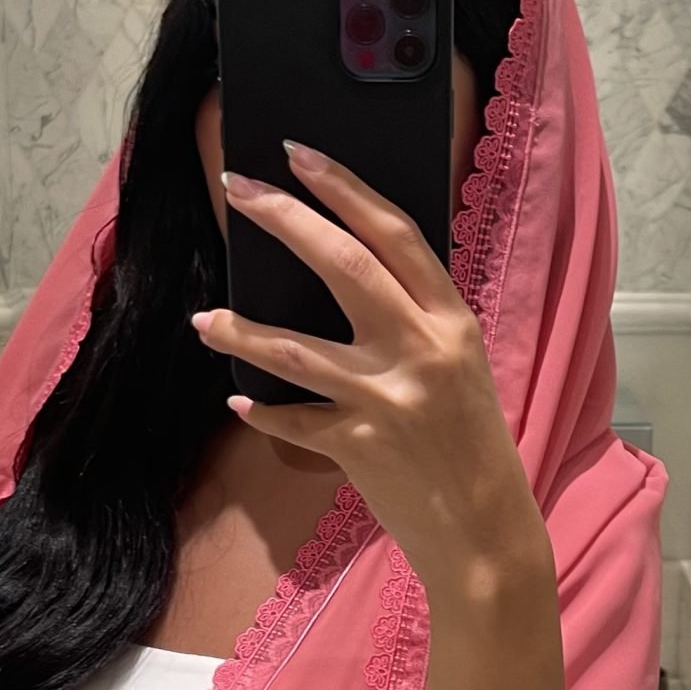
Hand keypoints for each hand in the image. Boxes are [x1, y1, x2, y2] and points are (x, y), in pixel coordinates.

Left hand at [191, 143, 549, 601]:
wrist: (485, 534)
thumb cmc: (472, 447)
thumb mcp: (461, 369)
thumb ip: (416, 324)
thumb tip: (350, 276)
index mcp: (453, 322)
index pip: (395, 234)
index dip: (345, 188)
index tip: (300, 155)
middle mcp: (422, 351)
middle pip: (342, 264)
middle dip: (284, 217)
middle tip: (239, 188)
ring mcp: (387, 399)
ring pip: (294, 347)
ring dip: (240, 330)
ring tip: (205, 320)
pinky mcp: (358, 446)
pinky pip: (293, 419)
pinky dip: (263, 411)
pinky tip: (242, 403)